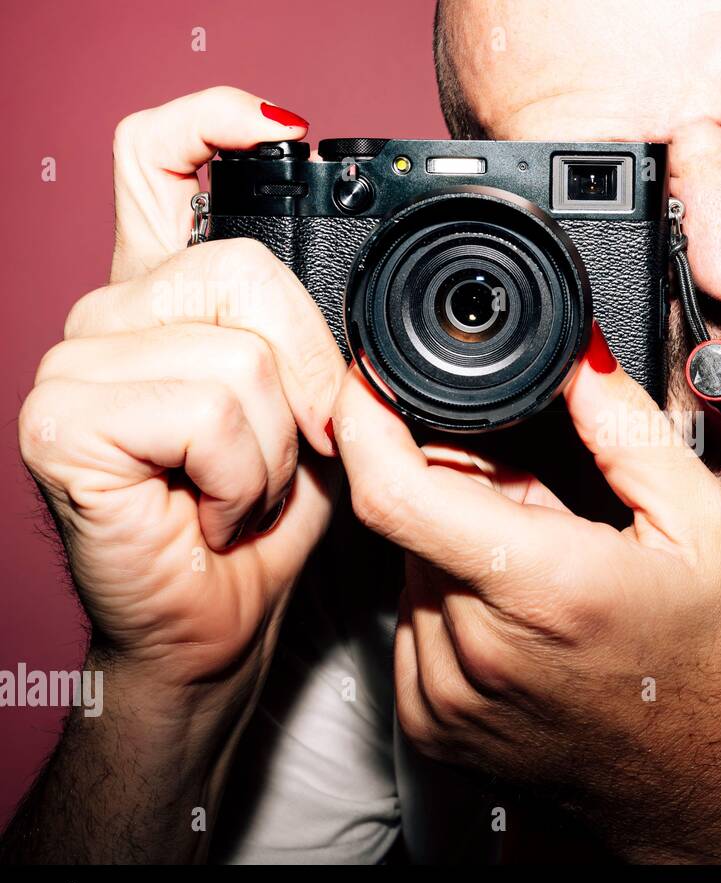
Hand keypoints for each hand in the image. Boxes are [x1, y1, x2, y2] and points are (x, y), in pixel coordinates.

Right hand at [19, 87, 342, 694]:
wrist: (216, 620)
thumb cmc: (258, 519)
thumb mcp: (310, 413)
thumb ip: (311, 342)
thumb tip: (358, 300)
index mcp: (165, 298)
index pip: (157, 161)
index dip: (211, 124)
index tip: (274, 130)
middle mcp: (110, 314)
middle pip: (244, 271)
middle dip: (306, 377)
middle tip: (285, 449)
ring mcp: (74, 362)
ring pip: (238, 356)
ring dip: (275, 446)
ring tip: (238, 487)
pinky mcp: (61, 419)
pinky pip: (207, 410)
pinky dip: (239, 475)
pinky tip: (208, 507)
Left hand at [334, 333, 720, 861]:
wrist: (689, 779)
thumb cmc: (699, 658)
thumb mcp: (696, 522)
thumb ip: (625, 427)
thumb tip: (571, 356)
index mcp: (545, 586)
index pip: (397, 493)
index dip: (368, 424)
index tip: (374, 385)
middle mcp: (480, 649)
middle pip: (412, 520)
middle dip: (458, 488)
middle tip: (535, 509)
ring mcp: (446, 696)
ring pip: (407, 570)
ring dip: (454, 548)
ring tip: (535, 573)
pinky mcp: (430, 724)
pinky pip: (411, 624)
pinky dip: (449, 602)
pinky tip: (516, 619)